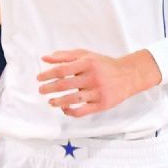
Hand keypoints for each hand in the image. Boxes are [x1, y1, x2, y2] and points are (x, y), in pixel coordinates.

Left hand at [37, 49, 161, 116]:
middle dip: (49, 88)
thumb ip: (64, 56)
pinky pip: (83, 111)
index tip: (39, 78)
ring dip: (58, 102)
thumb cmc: (103, 64)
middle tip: (41, 90)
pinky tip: (64, 109)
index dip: (48, 74)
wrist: (128, 75)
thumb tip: (44, 58)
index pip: (62, 69)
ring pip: (73, 99)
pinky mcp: (102, 104)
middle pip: (65, 84)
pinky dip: (71, 112)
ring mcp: (98, 92)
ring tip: (50, 102)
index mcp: (87, 63)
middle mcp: (93, 77)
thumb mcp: (85, 55)